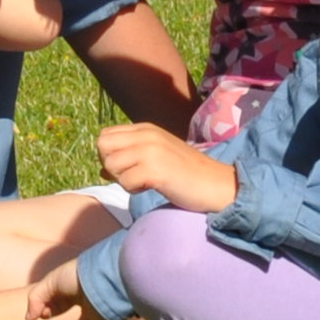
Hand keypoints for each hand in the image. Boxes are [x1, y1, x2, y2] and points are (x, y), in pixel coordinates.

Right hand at [27, 272, 115, 319]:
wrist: (101, 281)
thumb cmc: (74, 277)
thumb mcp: (49, 283)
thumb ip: (36, 299)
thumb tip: (29, 318)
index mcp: (75, 287)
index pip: (62, 301)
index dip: (50, 308)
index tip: (43, 314)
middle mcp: (90, 300)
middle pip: (82, 316)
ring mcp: (101, 314)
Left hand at [97, 122, 238, 216]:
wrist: (218, 184)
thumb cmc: (187, 174)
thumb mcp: (156, 157)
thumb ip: (130, 157)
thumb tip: (101, 170)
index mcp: (146, 129)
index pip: (105, 135)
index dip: (109, 154)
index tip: (127, 167)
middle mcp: (146, 134)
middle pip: (102, 146)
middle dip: (111, 165)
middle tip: (132, 176)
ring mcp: (150, 150)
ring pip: (110, 164)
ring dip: (123, 179)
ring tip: (146, 182)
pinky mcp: (155, 169)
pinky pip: (125, 182)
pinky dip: (134, 190)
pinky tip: (153, 187)